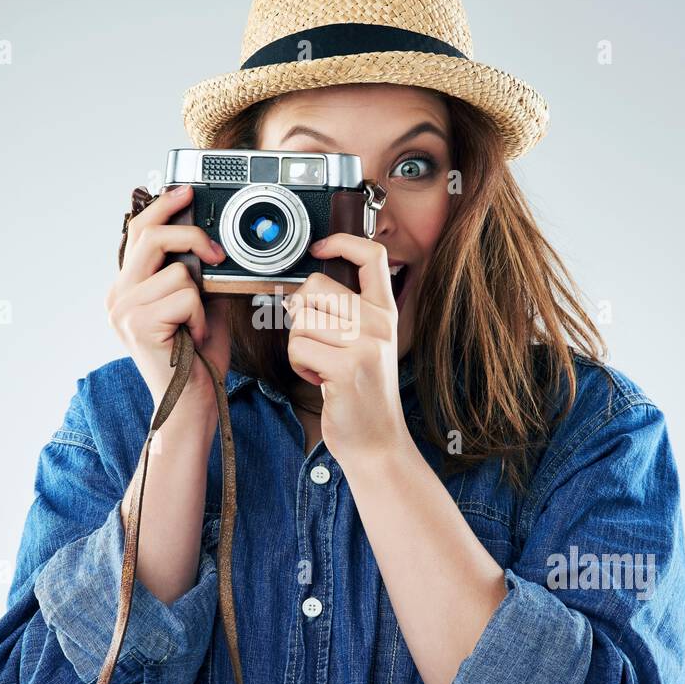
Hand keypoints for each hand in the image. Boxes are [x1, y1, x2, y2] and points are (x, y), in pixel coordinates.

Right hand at [107, 184, 232, 416]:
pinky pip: (186, 296)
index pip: (139, 232)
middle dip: (191, 235)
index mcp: (128, 288)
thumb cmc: (197, 359)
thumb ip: (200, 274)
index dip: (164, 206)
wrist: (190, 404)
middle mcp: (118, 296)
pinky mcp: (137, 324)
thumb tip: (217, 243)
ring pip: (178, 272)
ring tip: (194, 328)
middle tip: (216, 253)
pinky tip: (192, 339)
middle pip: (151, 236)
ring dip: (200, 300)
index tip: (186, 191)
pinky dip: (199, 317)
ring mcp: (123, 309)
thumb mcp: (201, 306)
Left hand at [284, 233, 410, 464]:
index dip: (342, 242)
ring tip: (322, 364)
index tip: (320, 248)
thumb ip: (345, 313)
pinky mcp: (347, 367)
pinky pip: (299, 346)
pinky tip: (320, 378)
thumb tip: (302, 291)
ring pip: (302, 318)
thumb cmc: (362, 393)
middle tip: (318, 341)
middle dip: (302, 314)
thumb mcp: (365, 345)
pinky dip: (299, 365)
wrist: (377, 441)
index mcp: (385, 312)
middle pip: (315, 286)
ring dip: (300, 344)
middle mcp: (379, 323)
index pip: (372, 256)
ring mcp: (366, 344)